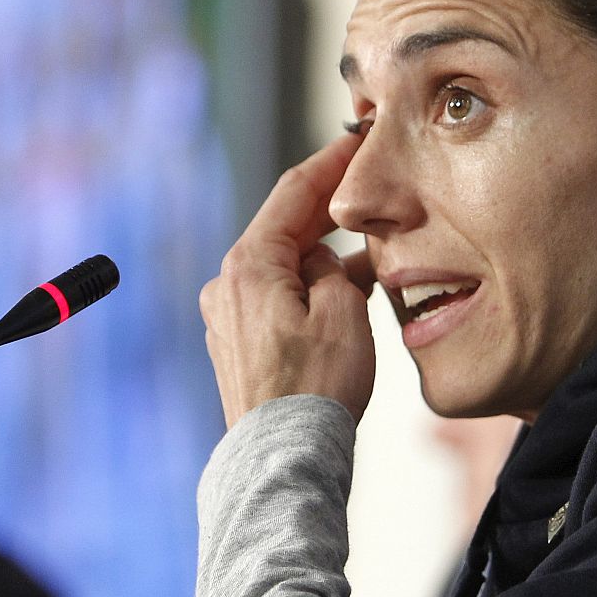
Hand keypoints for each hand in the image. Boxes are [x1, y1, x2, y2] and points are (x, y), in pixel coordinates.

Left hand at [200, 133, 376, 426]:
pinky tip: (343, 298)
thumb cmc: (316, 388)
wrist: (285, 456)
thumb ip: (334, 269)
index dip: (330, 164)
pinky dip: (310, 293)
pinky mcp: (238, 348)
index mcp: (249, 265)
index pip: (293, 194)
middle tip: (368, 192)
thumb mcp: (344, 310)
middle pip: (285, 231)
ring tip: (368, 257)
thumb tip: (324, 263)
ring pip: (284, 270)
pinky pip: (279, 303)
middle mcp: (228, 285)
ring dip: (323, 261)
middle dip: (329, 214)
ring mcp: (228, 318)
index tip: (357, 140)